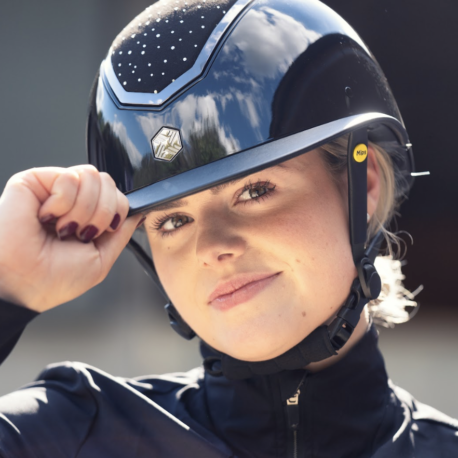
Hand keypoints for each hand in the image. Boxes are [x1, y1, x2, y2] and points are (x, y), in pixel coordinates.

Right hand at [0, 166, 143, 311]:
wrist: (23, 283)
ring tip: (62, 228)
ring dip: (82, 210)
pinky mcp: (35, 181)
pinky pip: (70, 177)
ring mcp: (55, 189)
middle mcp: (74, 201)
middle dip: (102, 213)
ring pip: (93, 176)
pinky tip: (45, 217)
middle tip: (80, 233)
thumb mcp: (101, 259)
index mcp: (88, 218)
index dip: (118, 212)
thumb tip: (138, 213)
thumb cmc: (55, 279)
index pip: (118, 196)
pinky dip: (62, 203)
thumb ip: (122, 233)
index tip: (102, 232)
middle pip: (109, 183)